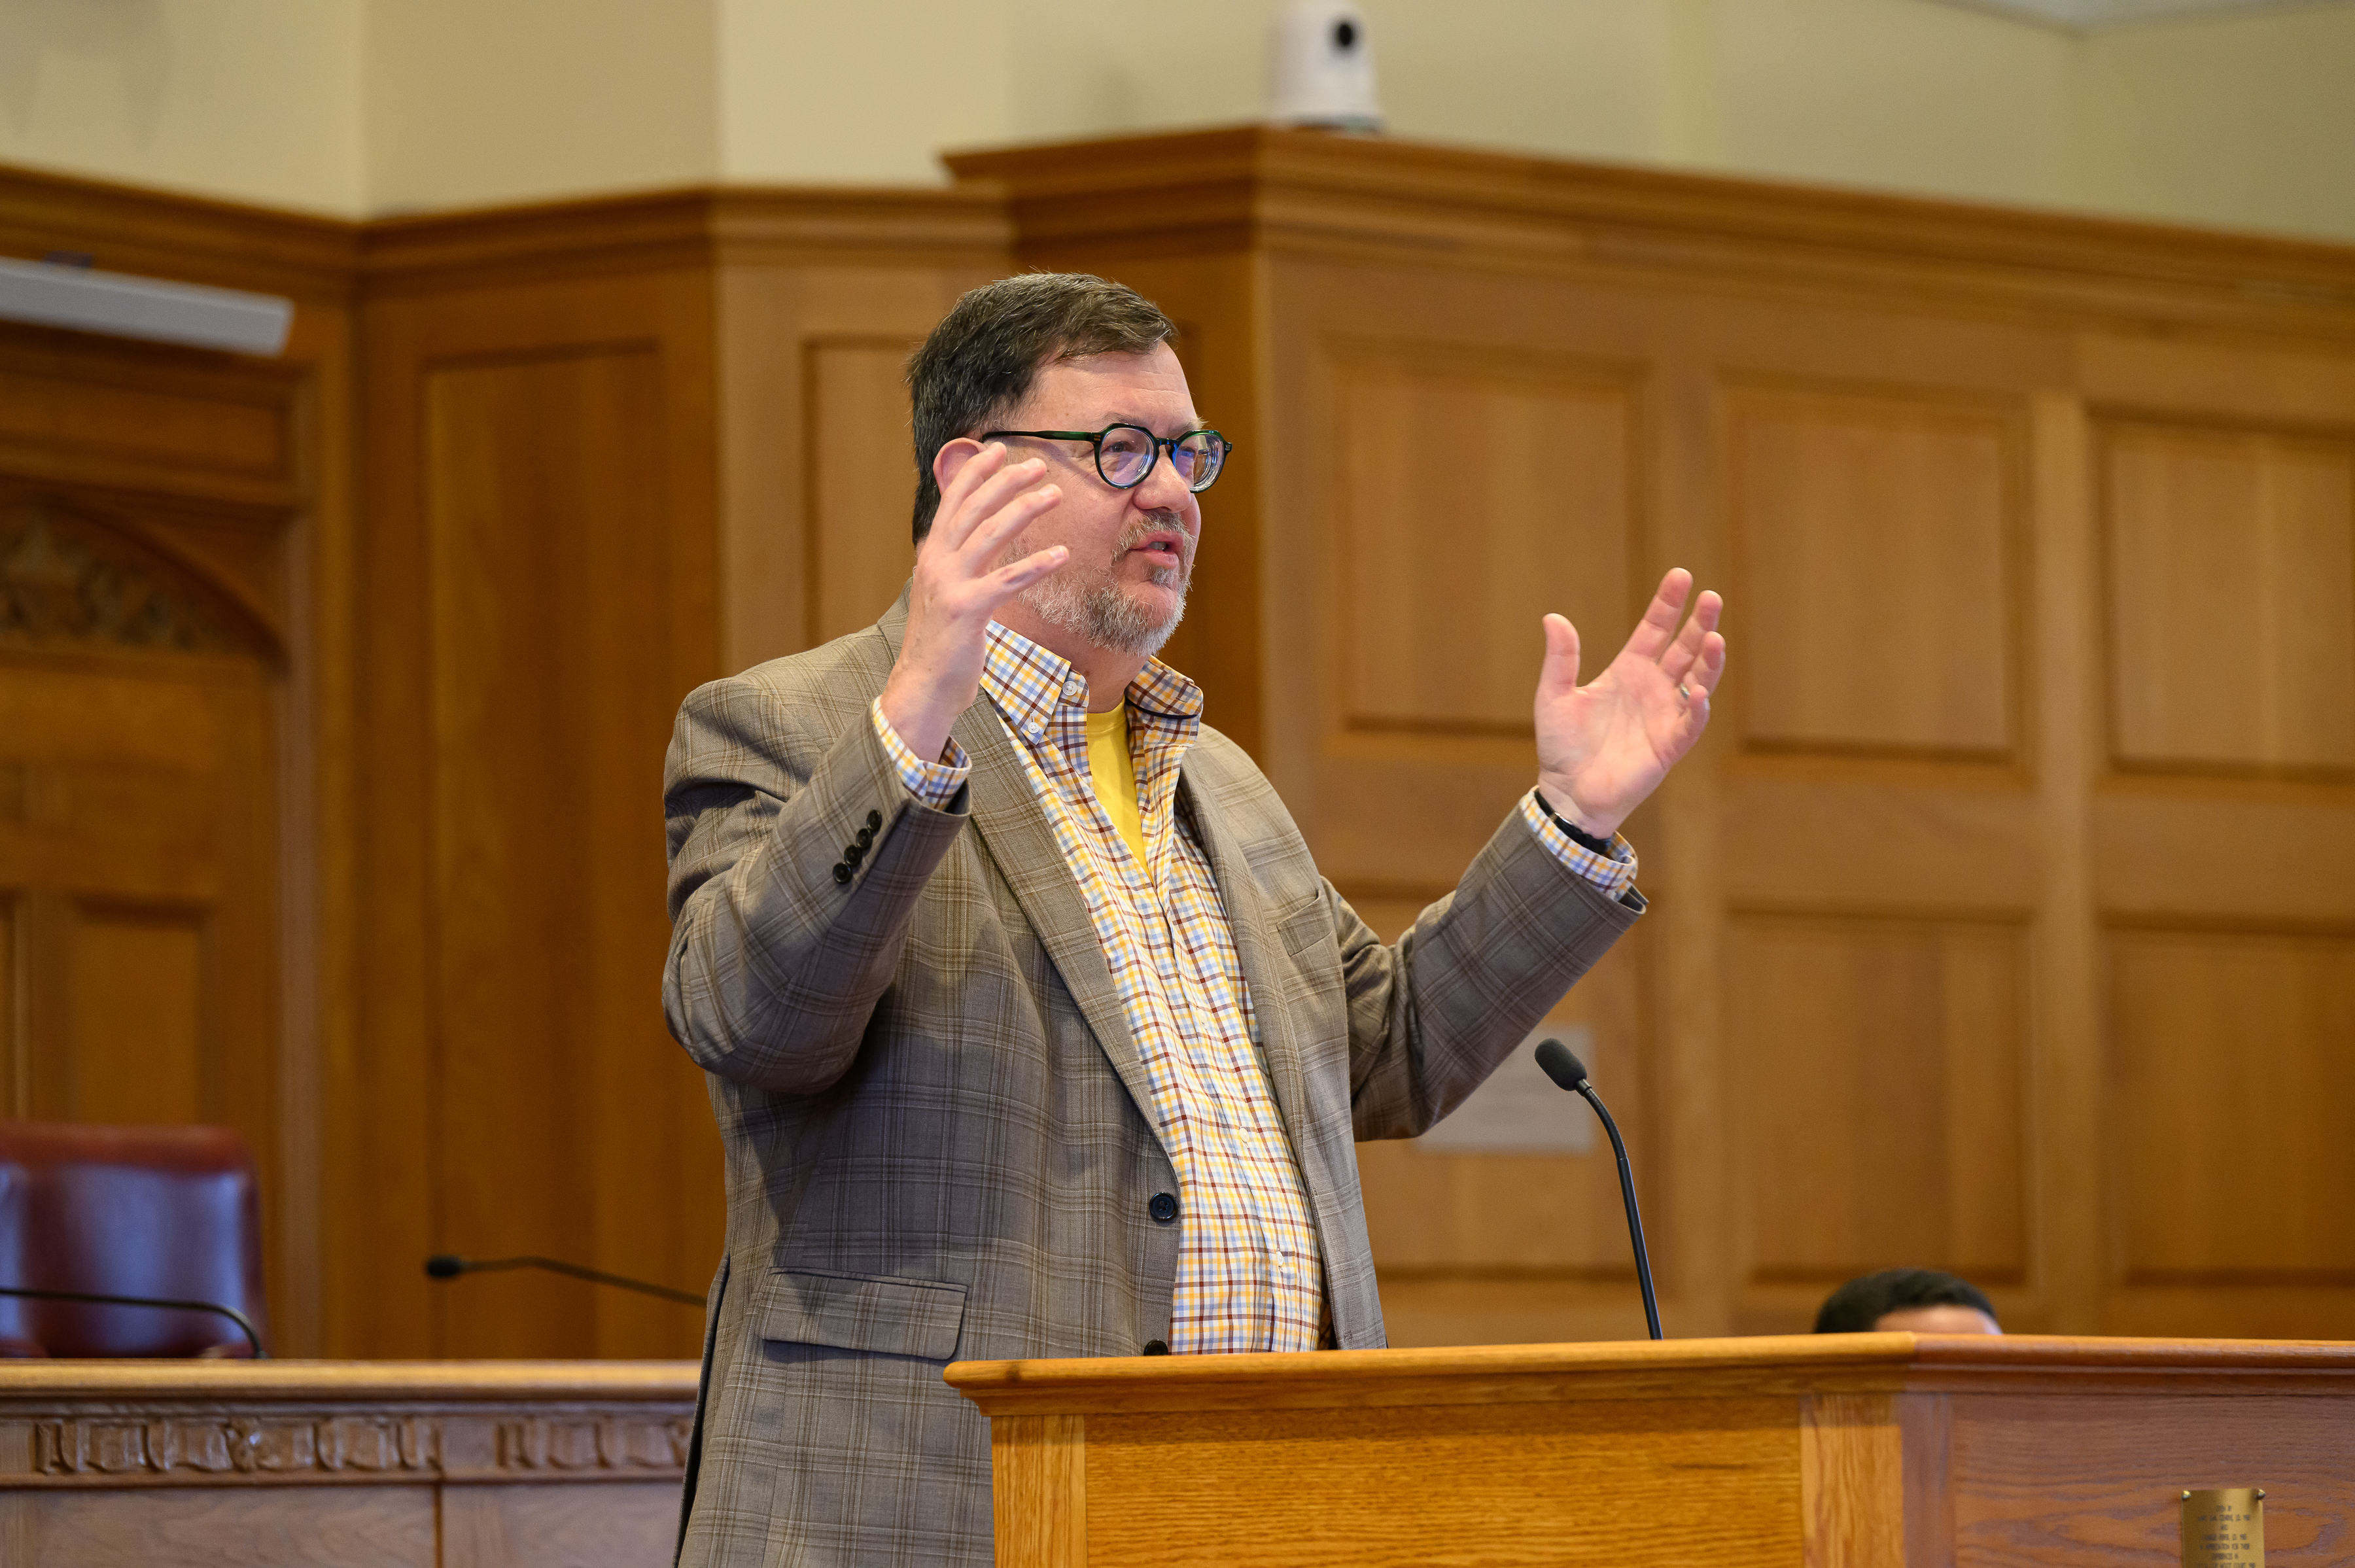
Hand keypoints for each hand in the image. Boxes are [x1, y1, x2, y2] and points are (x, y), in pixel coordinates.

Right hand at [879, 444, 1066, 761]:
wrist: (923, 685)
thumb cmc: (941, 641)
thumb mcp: (944, 593)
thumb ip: (955, 564)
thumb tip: (970, 541)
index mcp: (931, 556)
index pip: (953, 502)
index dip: (976, 473)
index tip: (999, 449)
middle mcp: (936, 563)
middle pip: (973, 509)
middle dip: (1005, 482)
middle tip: (1038, 465)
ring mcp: (949, 585)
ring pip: (989, 534)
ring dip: (1024, 510)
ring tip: (1054, 495)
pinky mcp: (967, 610)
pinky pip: (1006, 581)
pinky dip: (1035, 565)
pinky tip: (1062, 555)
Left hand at [1533, 568, 1725, 839]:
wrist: (1567, 792)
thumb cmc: (1562, 746)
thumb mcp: (1554, 696)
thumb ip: (1560, 659)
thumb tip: (1553, 617)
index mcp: (1628, 671)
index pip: (1655, 630)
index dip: (1668, 604)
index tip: (1681, 576)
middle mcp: (1653, 688)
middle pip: (1684, 648)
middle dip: (1699, 623)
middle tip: (1711, 597)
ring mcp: (1665, 715)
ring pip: (1696, 681)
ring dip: (1708, 661)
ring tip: (1715, 637)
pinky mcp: (1669, 745)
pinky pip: (1689, 724)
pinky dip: (1697, 709)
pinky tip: (1698, 693)